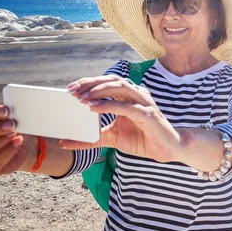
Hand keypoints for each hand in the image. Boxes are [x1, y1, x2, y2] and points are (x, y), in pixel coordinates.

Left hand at [61, 75, 182, 162]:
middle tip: (72, 90)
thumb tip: (65, 143)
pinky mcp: (147, 114)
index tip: (71, 88)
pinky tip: (94, 108)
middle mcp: (135, 94)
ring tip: (82, 98)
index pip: (106, 82)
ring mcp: (143, 102)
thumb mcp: (111, 138)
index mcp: (127, 96)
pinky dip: (109, 105)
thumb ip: (91, 139)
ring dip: (100, 91)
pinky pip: (126, 106)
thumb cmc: (142, 139)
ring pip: (120, 88)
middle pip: (112, 80)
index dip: (88, 83)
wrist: (166, 150)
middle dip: (91, 83)